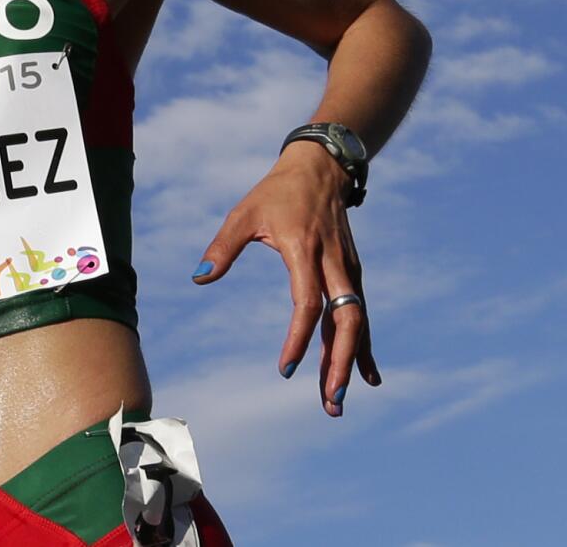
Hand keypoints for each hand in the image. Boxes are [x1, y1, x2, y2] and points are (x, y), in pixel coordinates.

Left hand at [190, 141, 380, 416]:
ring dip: (350, 362)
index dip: (299, 337)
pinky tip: (367, 377)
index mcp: (304, 249)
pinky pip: (360, 314)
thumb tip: (199, 278)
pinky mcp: (353, 273)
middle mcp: (333, 262)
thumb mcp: (244, 213)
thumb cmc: (277, 192)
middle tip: (329, 400)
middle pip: (345, 318)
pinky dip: (363, 346)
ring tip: (337, 400)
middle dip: (339, 361)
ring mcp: (348, 268)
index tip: (286, 369)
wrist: (321, 167)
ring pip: (356, 321)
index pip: (307, 301)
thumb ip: (223, 247)